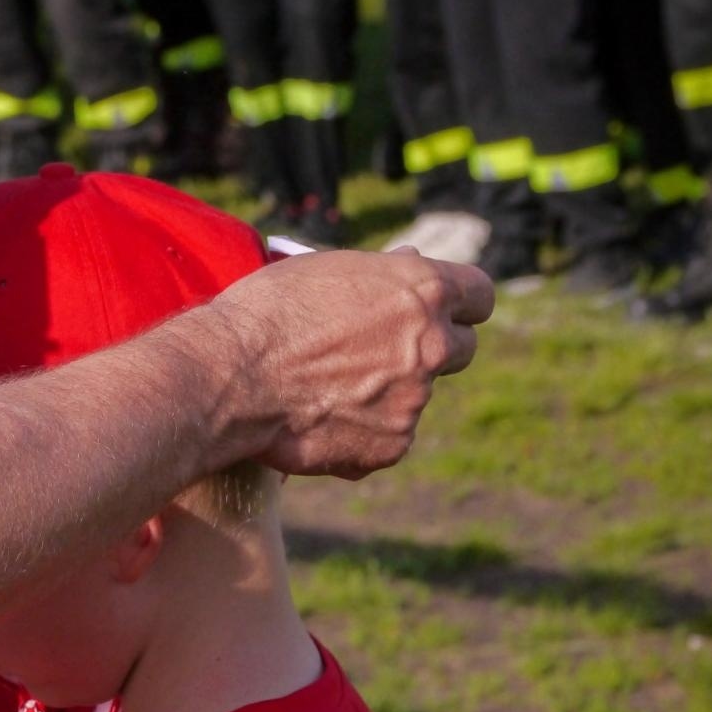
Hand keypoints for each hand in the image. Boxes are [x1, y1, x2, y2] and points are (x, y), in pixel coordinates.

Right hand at [208, 247, 492, 479]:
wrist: (230, 377)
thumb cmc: (266, 313)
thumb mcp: (330, 270)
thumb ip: (382, 276)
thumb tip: (411, 265)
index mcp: (423, 290)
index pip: (481, 295)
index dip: (460, 304)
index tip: (442, 312)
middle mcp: (431, 345)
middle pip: (462, 349)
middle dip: (432, 350)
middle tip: (385, 354)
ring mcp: (416, 401)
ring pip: (414, 397)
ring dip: (385, 394)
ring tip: (323, 390)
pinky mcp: (392, 446)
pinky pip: (387, 438)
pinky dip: (360, 433)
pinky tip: (317, 420)